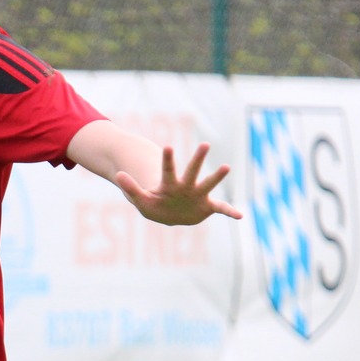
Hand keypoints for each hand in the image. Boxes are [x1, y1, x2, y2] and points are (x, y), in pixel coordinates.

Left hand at [106, 143, 240, 226]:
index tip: (168, 146)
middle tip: (205, 144)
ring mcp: (198, 194)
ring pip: (208, 184)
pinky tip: (240, 215)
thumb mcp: (141, 199)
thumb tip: (118, 175)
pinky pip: (221, 209)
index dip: (168, 160)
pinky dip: (230, 212)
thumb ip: (131, 188)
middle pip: (192, 171)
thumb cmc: (155, 205)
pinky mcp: (207, 206)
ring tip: (226, 166)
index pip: (168, 170)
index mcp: (170, 184)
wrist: (169, 214)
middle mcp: (186, 186)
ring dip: (216, 177)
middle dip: (197, 159)